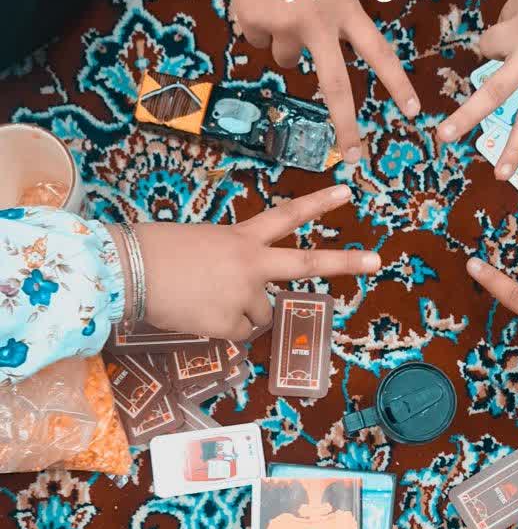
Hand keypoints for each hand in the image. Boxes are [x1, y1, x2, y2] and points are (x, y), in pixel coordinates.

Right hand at [129, 184, 378, 338]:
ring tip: (205, 300)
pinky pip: (238, 335)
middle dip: (345, 262)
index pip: (286, 216)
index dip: (317, 204)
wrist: (129, 272)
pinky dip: (221, 330)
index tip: (347, 193)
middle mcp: (251, 265)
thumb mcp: (202, 246)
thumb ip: (232, 264)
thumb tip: (245, 296)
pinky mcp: (231, 325)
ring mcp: (244, 296)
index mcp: (241, 239)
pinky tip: (198, 315)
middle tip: (376, 261)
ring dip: (240, 315)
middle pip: (307, 262)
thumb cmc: (157, 254)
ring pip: (261, 316)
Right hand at [223, 0, 419, 161]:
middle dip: (347, 128)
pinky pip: (253, 37)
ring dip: (279, 39)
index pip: (377, 52)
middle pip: (336, 88)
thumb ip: (329, 11)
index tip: (413, 112)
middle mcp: (318, 24)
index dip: (396, 83)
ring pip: (282, 58)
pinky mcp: (254, 24)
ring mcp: (284, 27)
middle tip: (354, 157)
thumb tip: (302, 50)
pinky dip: (252, 21)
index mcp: (344, 7)